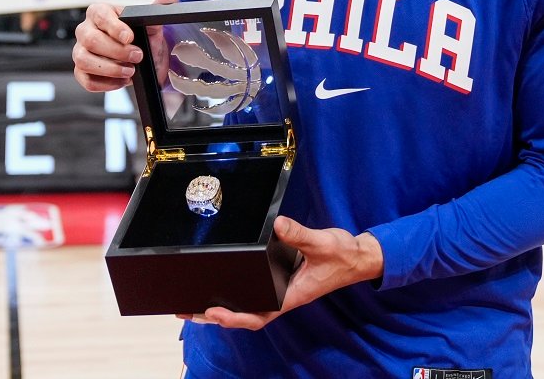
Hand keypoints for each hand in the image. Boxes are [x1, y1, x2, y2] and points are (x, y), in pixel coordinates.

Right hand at [72, 0, 175, 91]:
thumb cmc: (141, 37)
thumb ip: (158, 10)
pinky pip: (86, 80)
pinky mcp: (82, 71)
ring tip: (130, 70)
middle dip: (117, 51)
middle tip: (137, 56)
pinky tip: (123, 80)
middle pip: (90, 40)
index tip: (130, 37)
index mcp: (99, 12)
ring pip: (84, 61)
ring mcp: (81, 51)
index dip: (114, 27)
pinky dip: (107, 83)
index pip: (100, 15)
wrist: (144, 58)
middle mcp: (86, 30)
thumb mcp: (150, 25)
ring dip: (110, 69)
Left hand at [178, 216, 384, 330]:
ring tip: (193, 302)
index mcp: (290, 295)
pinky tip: (222, 285)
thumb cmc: (343, 255)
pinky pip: (255, 292)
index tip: (213, 313)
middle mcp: (283, 296)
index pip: (258, 315)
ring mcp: (281, 289)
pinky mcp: (282, 278)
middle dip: (214, 316)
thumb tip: (277, 225)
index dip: (234, 318)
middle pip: (245, 315)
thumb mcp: (322, 243)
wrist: (358, 256)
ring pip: (247, 305)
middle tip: (185, 309)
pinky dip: (236, 293)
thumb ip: (300, 234)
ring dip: (221, 306)